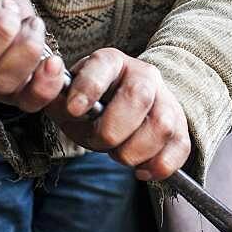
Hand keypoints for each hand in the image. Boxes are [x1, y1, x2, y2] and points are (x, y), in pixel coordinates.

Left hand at [47, 49, 190, 180]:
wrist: (123, 108)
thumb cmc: (91, 106)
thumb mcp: (67, 99)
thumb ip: (55, 100)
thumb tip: (50, 96)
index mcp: (110, 62)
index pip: (104, 65)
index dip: (89, 87)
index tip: (74, 109)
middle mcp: (143, 75)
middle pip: (139, 97)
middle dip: (114, 129)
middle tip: (102, 141)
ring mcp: (166, 99)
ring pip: (163, 125)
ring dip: (136, 150)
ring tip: (120, 155)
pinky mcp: (181, 125)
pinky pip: (180, 147)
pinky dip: (159, 165)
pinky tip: (141, 169)